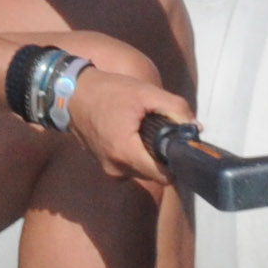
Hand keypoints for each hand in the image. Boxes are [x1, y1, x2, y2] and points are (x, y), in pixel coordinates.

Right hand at [63, 67, 191, 189]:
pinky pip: (130, 166)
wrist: (71, 94)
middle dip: (163, 155)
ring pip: (143, 170)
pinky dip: (137, 153)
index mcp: (125, 152)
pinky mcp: (105, 166)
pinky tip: (133, 133)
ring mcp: (109, 169)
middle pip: (155, 173)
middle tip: (164, 129)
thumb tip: (196, 127)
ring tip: (145, 128)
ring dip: (150, 155)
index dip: (177, 162)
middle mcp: (116, 168)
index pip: (164, 175)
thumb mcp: (146, 92)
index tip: (181, 145)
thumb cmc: (108, 91)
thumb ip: (175, 109)